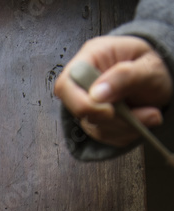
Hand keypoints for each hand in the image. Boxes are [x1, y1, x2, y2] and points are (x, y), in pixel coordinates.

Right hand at [54, 36, 172, 146]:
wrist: (160, 78)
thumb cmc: (154, 65)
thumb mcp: (148, 67)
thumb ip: (124, 76)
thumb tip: (96, 94)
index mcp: (91, 57)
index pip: (65, 85)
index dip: (80, 103)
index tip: (109, 112)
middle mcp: (84, 81)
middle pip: (79, 111)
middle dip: (112, 119)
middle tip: (143, 114)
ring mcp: (89, 103)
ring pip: (94, 128)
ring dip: (125, 128)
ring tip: (151, 114)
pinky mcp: (96, 121)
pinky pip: (104, 137)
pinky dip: (126, 134)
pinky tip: (142, 120)